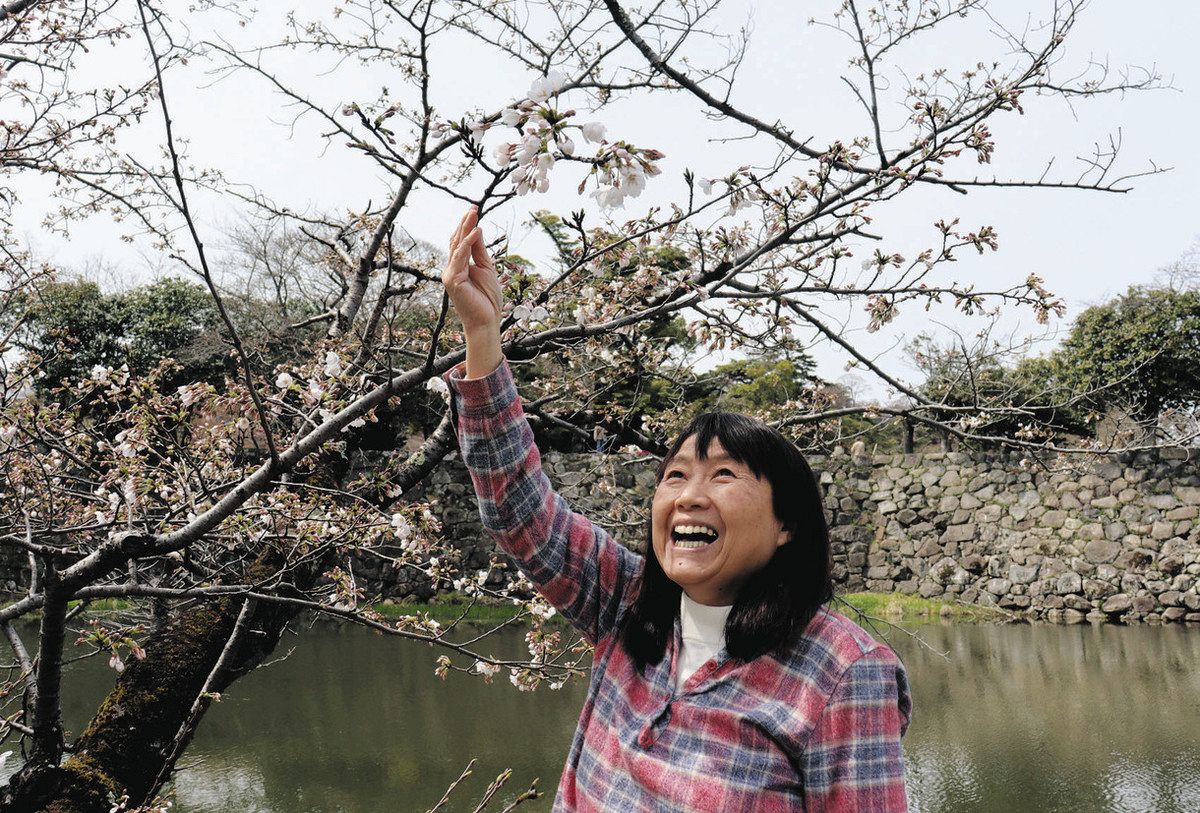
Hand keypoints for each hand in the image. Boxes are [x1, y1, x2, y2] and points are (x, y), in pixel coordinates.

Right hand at [442, 206, 502, 333]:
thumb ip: (480, 251)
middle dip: (465, 223)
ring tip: (474, 213)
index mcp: (458, 267)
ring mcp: (450, 274)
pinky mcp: (452, 280)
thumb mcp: (486, 268)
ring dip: (465, 228)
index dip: (466, 226)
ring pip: (457, 246)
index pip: (460, 242)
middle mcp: (451, 269)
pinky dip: (468, 243)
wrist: (486, 320)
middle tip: (473, 207)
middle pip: (456, 241)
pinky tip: (476, 231)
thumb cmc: (487, 298)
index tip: (474, 210)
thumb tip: (477, 230)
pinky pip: (460, 257)